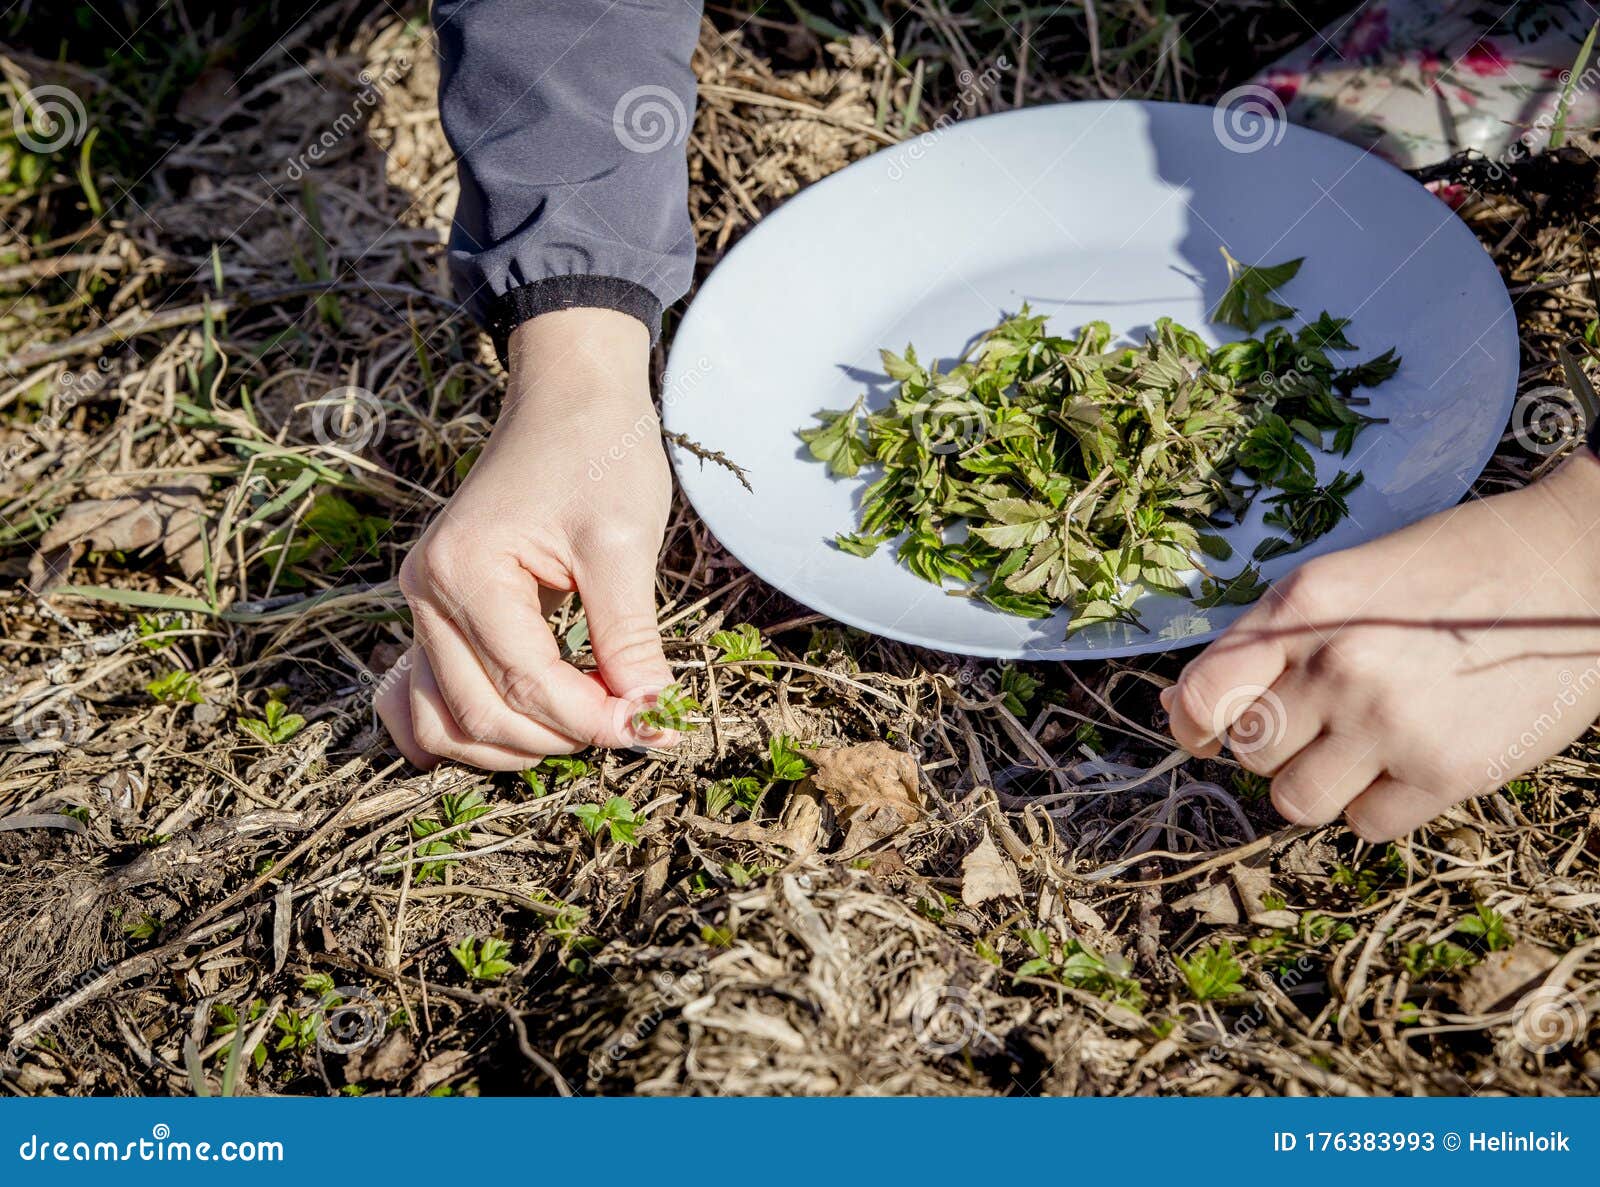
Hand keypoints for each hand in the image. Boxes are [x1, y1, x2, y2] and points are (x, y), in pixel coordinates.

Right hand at [377, 308, 677, 769]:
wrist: (570, 395)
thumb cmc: (600, 452)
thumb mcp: (625, 543)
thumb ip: (629, 637)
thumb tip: (651, 717)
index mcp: (467, 570)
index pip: (528, 684)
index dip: (596, 721)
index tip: (656, 729)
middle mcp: (427, 591)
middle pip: (480, 715)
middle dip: (561, 738)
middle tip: (632, 725)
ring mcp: (424, 602)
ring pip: (444, 721)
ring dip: (514, 745)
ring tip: (586, 726)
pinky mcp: (437, 608)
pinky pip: (430, 696)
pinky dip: (470, 727)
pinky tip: (526, 732)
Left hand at [1163, 451, 1599, 839]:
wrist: (1573, 567)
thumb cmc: (1448, 569)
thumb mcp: (1343, 577)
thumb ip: (1267, 638)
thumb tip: (1188, 704)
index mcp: (1303, 608)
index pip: (1204, 692)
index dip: (1193, 722)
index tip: (1204, 731)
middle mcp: (1339, 666)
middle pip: (1250, 752)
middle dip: (1274, 743)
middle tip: (1320, 719)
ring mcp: (1392, 723)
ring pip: (1295, 802)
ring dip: (1316, 783)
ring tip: (1357, 748)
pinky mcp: (1448, 772)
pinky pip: (1365, 824)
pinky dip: (1375, 804)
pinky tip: (1406, 762)